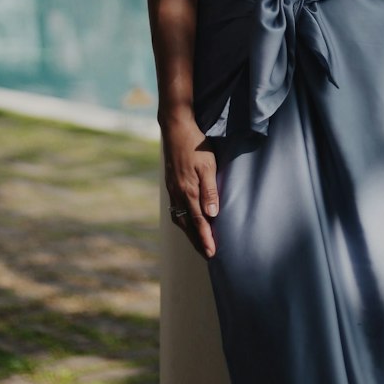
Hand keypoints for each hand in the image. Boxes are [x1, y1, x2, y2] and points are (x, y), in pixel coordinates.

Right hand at [162, 113, 219, 258]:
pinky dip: (183, 220)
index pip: (199, 222)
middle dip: (197, 241)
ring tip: (199, 243)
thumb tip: (212, 215)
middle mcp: (178, 194)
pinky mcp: (171, 184)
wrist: (175, 128)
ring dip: (190, 232)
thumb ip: (210, 190)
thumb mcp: (208, 165)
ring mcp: (172, 189)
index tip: (212, 253)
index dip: (206, 238)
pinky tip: (188, 221)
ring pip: (180, 218)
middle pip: (188, 225)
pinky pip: (176, 209)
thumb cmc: (196, 145)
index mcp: (188, 191)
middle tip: (207, 255)